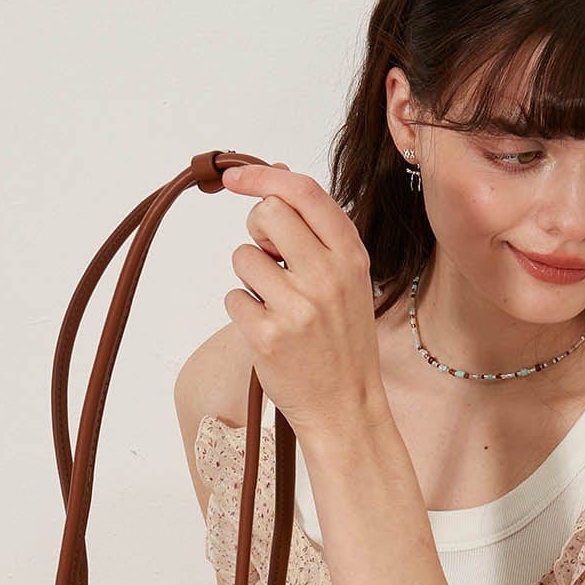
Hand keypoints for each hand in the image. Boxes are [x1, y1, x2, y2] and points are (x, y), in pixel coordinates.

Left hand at [220, 161, 385, 443]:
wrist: (347, 407)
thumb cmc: (343, 342)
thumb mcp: (347, 280)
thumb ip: (316, 232)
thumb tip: (275, 178)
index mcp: (351, 257)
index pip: (303, 193)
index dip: (263, 177)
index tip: (236, 178)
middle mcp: (327, 277)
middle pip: (267, 214)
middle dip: (257, 231)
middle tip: (270, 260)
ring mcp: (297, 307)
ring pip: (242, 257)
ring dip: (250, 278)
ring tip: (276, 305)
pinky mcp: (267, 336)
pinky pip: (233, 298)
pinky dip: (243, 311)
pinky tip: (270, 332)